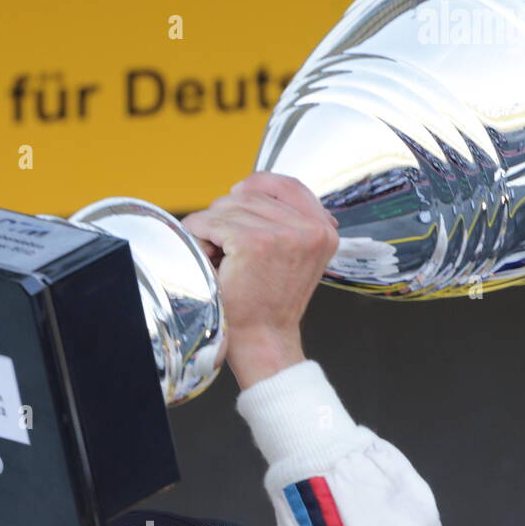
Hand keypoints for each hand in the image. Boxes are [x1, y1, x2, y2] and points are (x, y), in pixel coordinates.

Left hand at [182, 172, 338, 387]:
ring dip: (213, 226)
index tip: (239, 193)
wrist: (263, 339)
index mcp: (323, 231)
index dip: (260, 185)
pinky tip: (204, 252)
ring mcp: (282, 236)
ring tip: (213, 251)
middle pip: (253, 196)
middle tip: (219, 240)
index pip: (290, 186)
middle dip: (229, 214)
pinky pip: (214, 223)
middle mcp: (309, 230)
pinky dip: (201, 234)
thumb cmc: (270, 304)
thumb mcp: (294, 257)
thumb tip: (255, 188)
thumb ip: (288, 223)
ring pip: (230, 208)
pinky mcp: (254, 243)